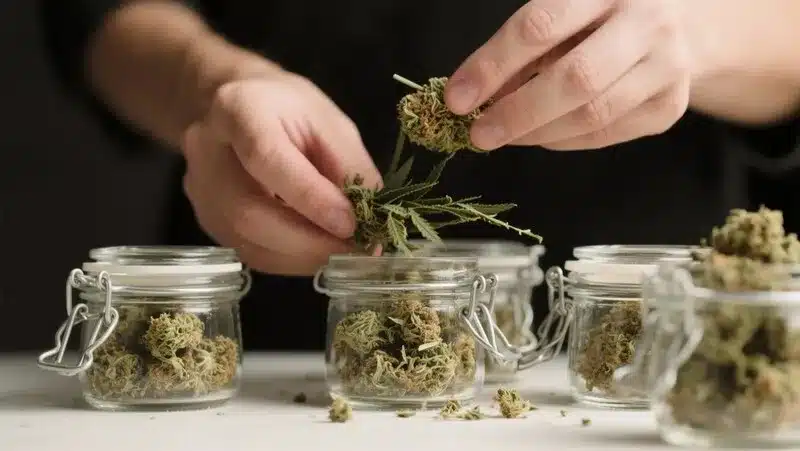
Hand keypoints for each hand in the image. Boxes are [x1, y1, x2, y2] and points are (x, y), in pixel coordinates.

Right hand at [181, 72, 380, 274]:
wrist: (236, 107)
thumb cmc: (288, 110)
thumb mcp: (330, 122)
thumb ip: (351, 166)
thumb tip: (373, 219)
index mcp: (237, 108)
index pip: (267, 159)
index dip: (310, 198)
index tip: (350, 225)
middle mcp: (206, 151)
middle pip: (249, 212)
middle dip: (309, 241)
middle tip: (357, 250)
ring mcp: (200, 191)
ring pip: (248, 242)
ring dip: (304, 257)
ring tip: (345, 252)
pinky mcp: (207, 221)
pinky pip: (250, 253)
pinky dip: (292, 261)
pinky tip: (319, 252)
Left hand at [445, 0, 694, 150]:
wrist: (681, 25)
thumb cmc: (602, 15)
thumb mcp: (565, 10)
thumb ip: (523, 46)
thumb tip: (472, 94)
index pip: (540, 26)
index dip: (492, 65)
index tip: (457, 98)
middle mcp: (645, 22)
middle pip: (575, 78)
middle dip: (517, 112)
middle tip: (479, 134)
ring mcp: (666, 67)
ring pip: (592, 115)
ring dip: (536, 133)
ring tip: (503, 136)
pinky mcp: (670, 107)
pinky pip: (606, 135)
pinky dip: (563, 140)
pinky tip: (540, 135)